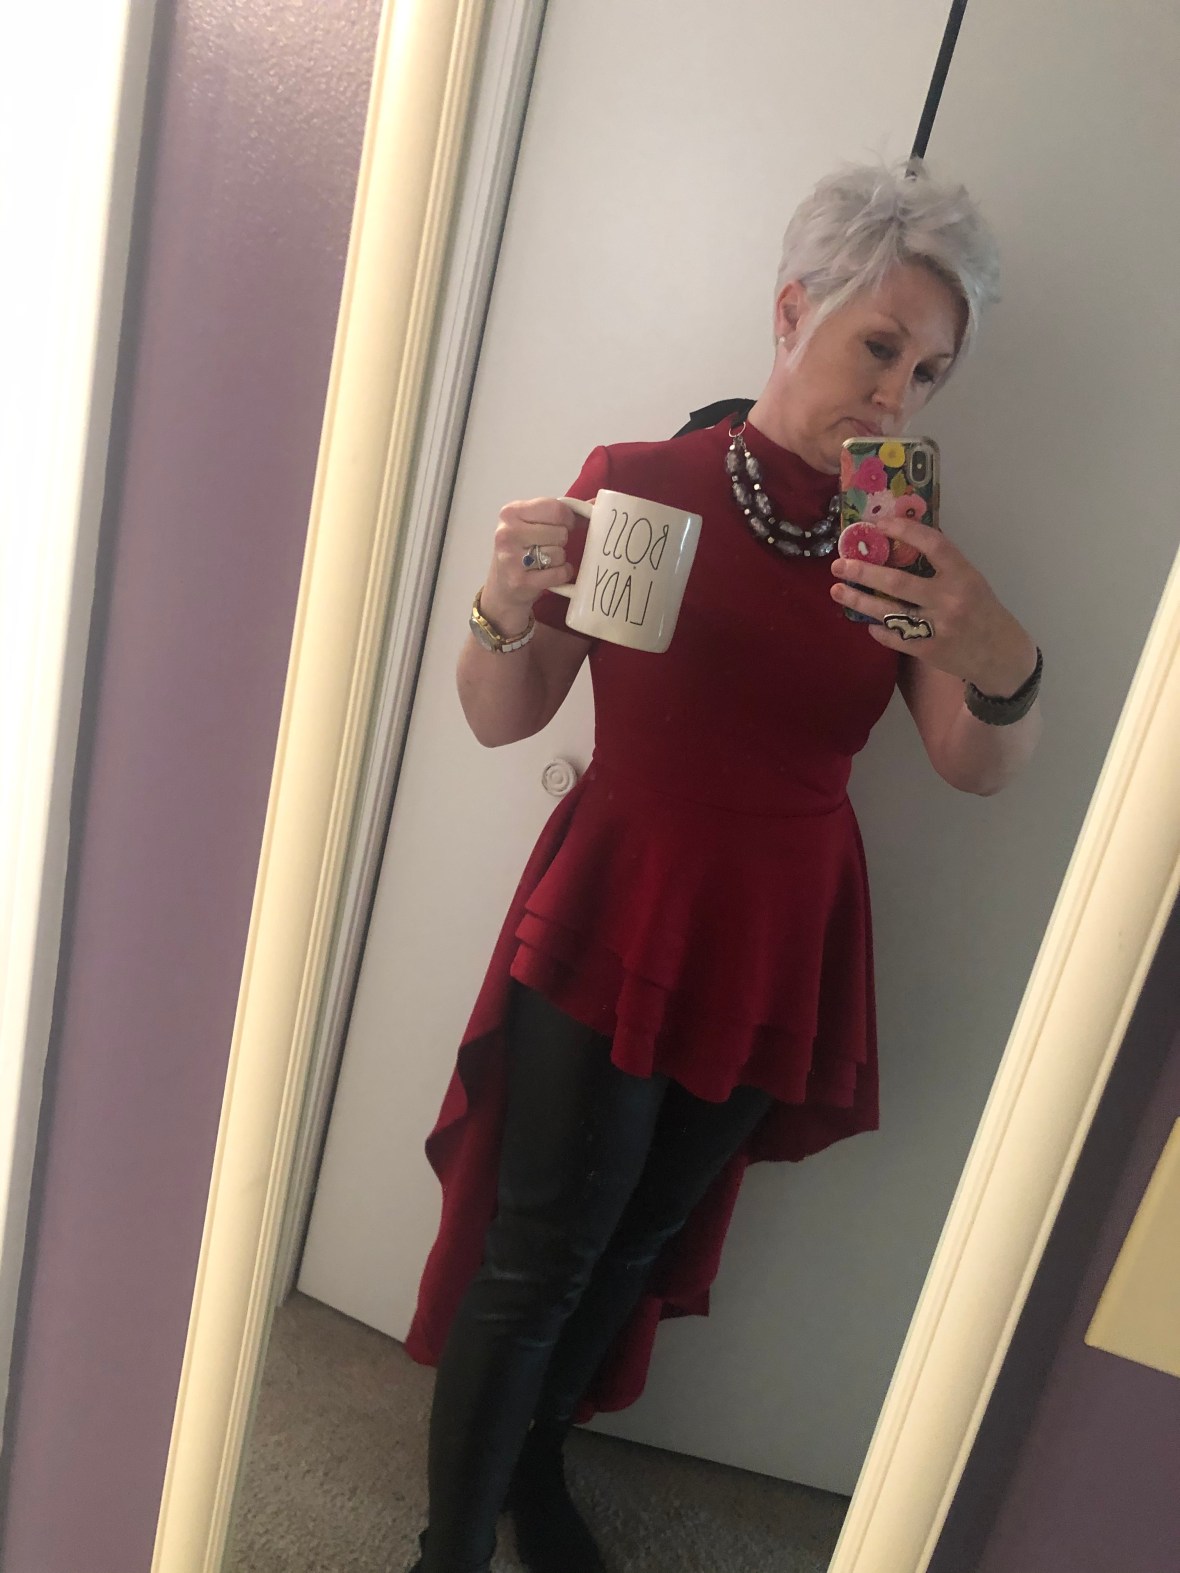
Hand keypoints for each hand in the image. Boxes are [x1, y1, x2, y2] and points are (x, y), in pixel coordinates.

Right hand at [480, 497, 580, 633]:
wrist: (502, 591)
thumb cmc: (522, 553)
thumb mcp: (532, 526)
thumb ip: (560, 512)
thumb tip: (598, 503)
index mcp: (511, 512)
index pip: (555, 508)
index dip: (568, 518)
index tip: (565, 526)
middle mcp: (507, 533)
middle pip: (560, 532)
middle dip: (561, 541)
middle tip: (548, 547)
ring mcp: (511, 558)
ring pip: (559, 553)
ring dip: (560, 559)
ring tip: (545, 562)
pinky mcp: (520, 581)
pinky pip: (558, 573)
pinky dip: (562, 574)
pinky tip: (551, 574)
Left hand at [830, 515, 1037, 694]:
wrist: (1000, 654)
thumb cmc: (982, 610)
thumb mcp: (971, 580)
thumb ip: (942, 564)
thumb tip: (903, 537)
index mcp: (963, 574)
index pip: (932, 544)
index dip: (903, 531)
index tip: (877, 524)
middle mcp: (950, 599)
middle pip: (897, 582)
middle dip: (863, 571)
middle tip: (839, 564)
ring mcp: (938, 627)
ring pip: (888, 612)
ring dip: (858, 600)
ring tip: (837, 590)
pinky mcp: (929, 650)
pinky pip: (894, 637)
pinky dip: (878, 629)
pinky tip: (866, 622)